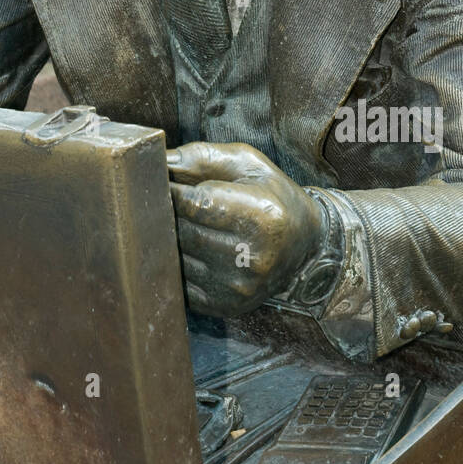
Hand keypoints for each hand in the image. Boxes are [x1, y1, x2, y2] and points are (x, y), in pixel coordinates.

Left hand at [167, 140, 325, 317]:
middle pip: (183, 232)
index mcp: (262, 217)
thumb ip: (201, 157)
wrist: (305, 244)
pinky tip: (189, 249)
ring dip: (169, 240)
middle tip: (162, 200)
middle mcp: (253, 258)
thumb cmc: (271, 195)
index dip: (171, 190)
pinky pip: (182, 283)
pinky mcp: (227, 306)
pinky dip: (177, 264)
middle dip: (166, 213)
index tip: (161, 181)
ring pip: (178, 259)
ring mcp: (240, 288)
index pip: (196, 204)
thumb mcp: (246, 163)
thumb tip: (157, 161)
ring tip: (179, 223)